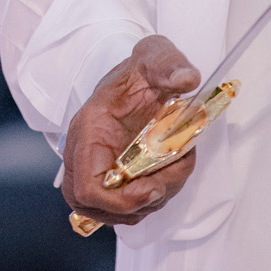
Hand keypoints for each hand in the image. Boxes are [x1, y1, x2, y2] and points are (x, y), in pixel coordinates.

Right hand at [63, 34, 199, 228]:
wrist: (138, 76)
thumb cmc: (141, 71)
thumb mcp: (155, 57)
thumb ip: (168, 65)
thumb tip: (186, 79)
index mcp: (89, 130)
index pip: (86, 188)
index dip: (120, 200)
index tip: (154, 187)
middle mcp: (84, 154)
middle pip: (95, 207)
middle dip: (139, 204)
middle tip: (166, 180)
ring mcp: (95, 169)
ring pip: (114, 212)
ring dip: (153, 201)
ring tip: (175, 167)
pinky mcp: (110, 179)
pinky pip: (125, 208)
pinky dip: (153, 200)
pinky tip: (168, 172)